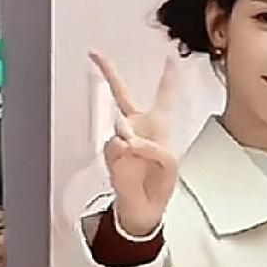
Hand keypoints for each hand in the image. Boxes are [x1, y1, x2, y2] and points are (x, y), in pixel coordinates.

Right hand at [90, 52, 178, 238]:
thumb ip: (154, 147)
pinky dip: (123, 150)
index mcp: (158, 127)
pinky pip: (115, 144)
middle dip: (109, 74)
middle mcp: (137, 129)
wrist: (144, 210)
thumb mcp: (169, 164)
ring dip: (128, 134)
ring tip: (135, 148)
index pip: (163, 97)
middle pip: (122, 94)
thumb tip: (128, 139)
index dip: (167, 79)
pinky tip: (128, 154)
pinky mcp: (112, 154)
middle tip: (96, 56)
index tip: (170, 60)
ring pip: (120, 125)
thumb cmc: (159, 187)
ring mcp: (122, 141)